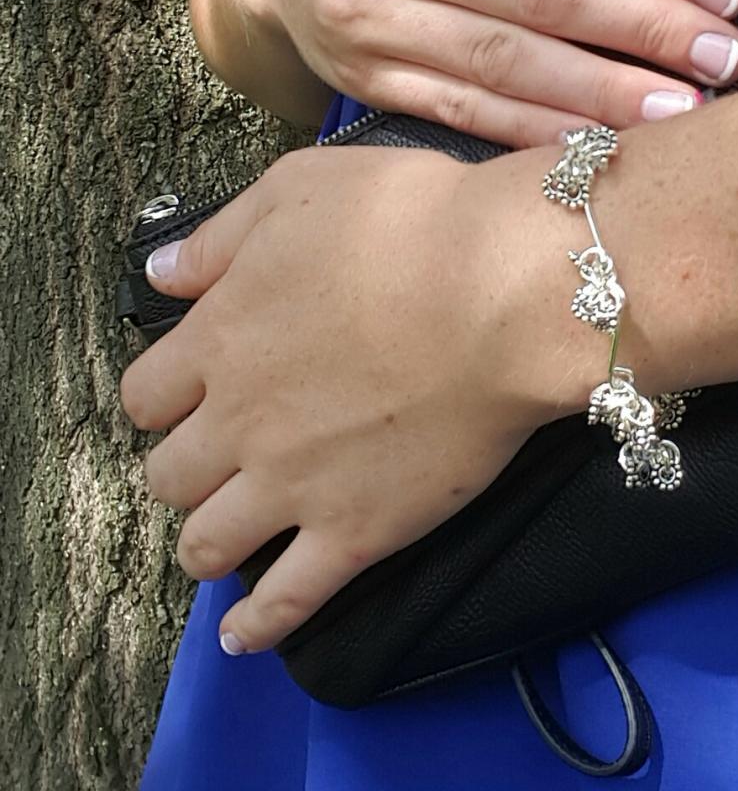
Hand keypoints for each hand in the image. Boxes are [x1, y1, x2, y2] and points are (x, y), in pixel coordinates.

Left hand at [118, 144, 604, 653]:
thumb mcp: (302, 189)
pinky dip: (258, 624)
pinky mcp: (357, 533)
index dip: (165, 397)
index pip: (146, 394)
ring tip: (226, 537)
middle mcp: (239, 422)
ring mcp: (295, 487)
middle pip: (169, 474)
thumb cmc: (414, 223)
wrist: (506, 292)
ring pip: (207, 543)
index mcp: (221, 338)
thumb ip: (221, 237)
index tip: (193, 394)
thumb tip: (160, 278)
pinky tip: (247, 634)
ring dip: (206, 542)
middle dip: (187, 465)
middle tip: (221, 458)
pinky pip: (288, 601)